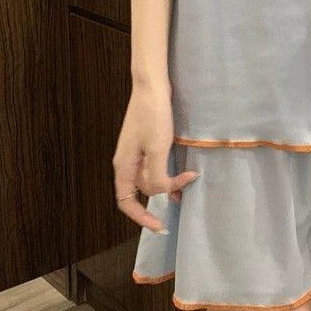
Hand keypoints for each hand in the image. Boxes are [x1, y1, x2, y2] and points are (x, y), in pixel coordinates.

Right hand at [112, 78, 198, 232]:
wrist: (152, 85)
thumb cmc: (152, 115)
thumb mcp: (157, 148)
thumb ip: (157, 176)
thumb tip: (160, 194)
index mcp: (123, 166)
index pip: (125, 202)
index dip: (140, 217)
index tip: (159, 225)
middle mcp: (127, 161)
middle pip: (141, 190)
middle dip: (161, 197)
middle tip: (183, 197)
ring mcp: (136, 151)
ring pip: (149, 178)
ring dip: (167, 184)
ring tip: (187, 184)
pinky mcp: (146, 142)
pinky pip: (155, 165)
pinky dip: (168, 171)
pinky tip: (183, 170)